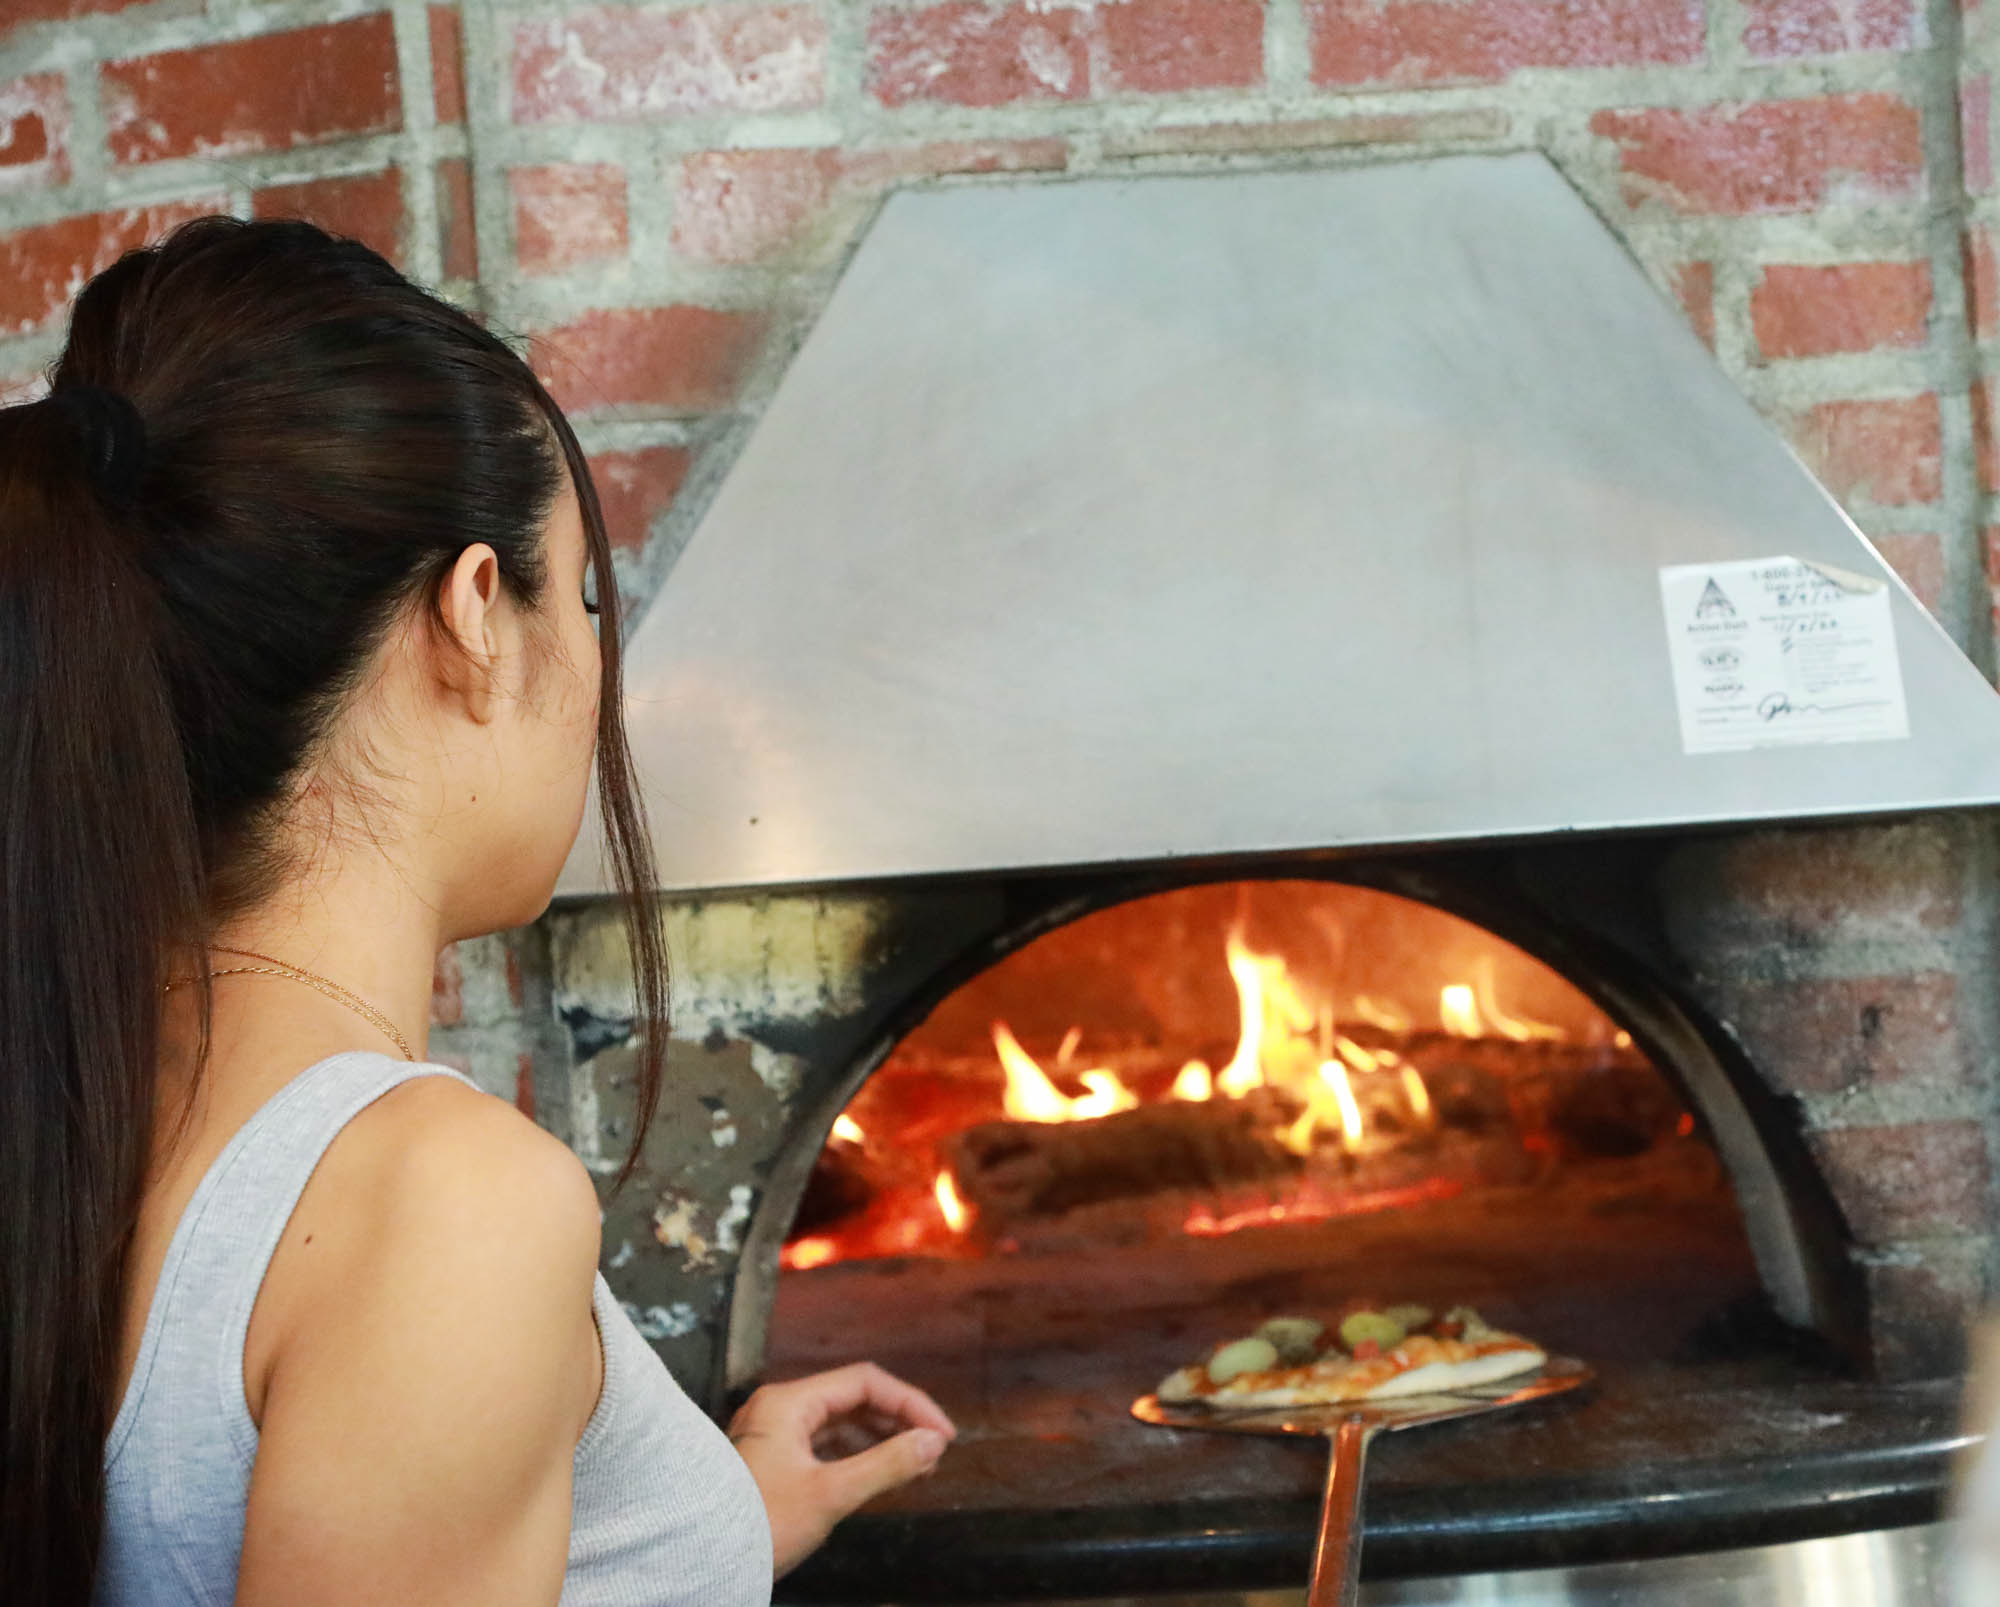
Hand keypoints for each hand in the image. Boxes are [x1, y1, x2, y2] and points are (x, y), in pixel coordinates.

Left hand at [727, 1361, 955, 1576]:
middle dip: (897, 1420)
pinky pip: (823, 1444)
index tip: (940, 1434)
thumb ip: (886, 1465)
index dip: (910, 1403)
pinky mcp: (771, 1460)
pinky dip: (855, 1454)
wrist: (699, 1562)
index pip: (865, 1382)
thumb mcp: (830, 1494)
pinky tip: (877, 1472)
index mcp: (789, 1402)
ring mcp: (773, 1433)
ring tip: (914, 1463)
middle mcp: (779, 1408)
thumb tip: (934, 1442)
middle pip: (852, 1398)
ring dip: (879, 1438)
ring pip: (838, 1422)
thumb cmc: (762, 1522)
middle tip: (933, 1449)